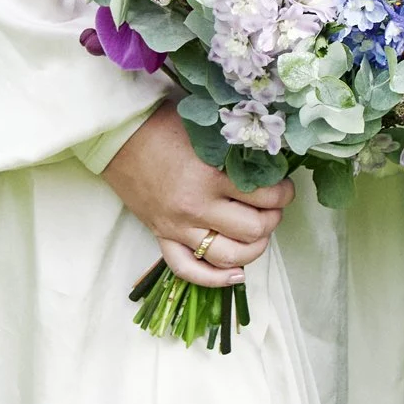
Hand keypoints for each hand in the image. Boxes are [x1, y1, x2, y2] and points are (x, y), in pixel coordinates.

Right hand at [100, 106, 292, 292]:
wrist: (119, 136)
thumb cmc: (163, 124)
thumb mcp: (206, 131)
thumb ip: (235, 150)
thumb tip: (271, 163)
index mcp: (210, 175)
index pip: (265, 196)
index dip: (284, 193)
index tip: (284, 187)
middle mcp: (197, 207)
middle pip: (253, 230)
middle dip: (273, 219)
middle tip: (274, 206)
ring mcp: (179, 227)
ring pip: (230, 256)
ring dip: (255, 248)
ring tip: (260, 233)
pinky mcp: (163, 237)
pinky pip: (189, 270)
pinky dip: (216, 279)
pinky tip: (237, 274)